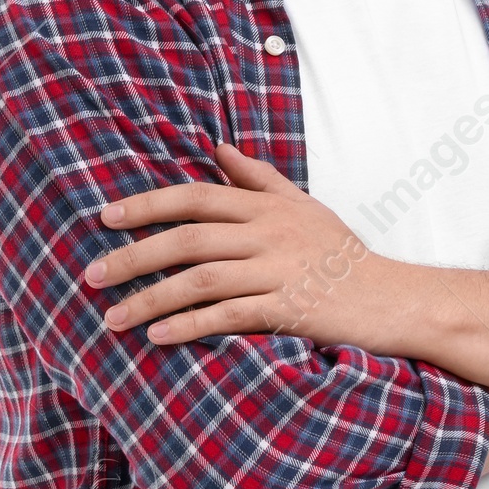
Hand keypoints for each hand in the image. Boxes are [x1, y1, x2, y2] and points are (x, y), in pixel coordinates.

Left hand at [86, 142, 394, 345]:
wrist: (394, 299)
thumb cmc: (344, 255)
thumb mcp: (305, 207)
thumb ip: (259, 179)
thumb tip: (218, 149)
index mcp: (267, 207)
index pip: (196, 196)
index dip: (147, 204)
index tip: (105, 218)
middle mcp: (269, 233)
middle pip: (188, 237)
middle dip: (134, 256)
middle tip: (93, 275)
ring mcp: (279, 271)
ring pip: (200, 278)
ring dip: (150, 299)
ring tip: (113, 318)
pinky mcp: (290, 308)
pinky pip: (229, 316)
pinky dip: (190, 326)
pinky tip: (159, 338)